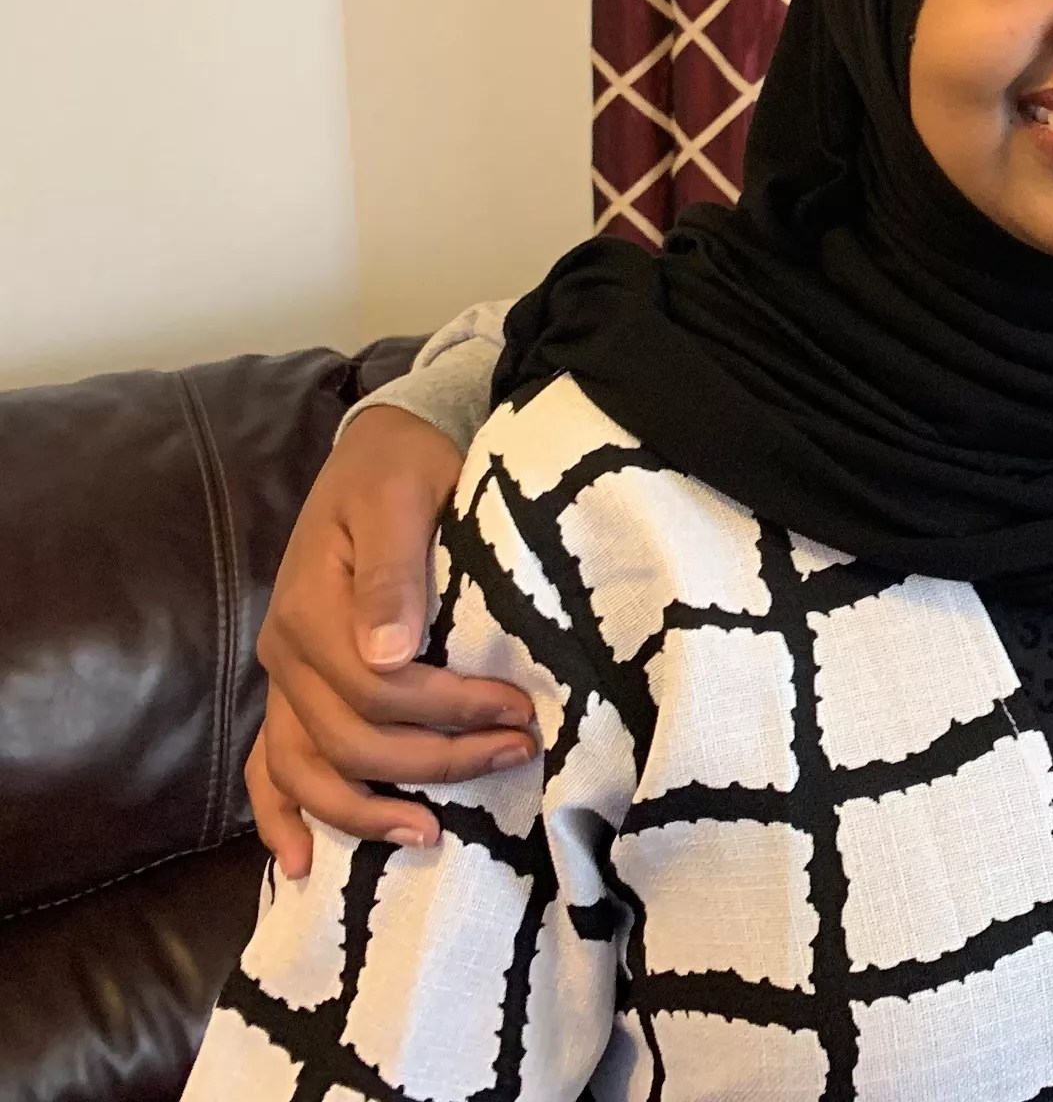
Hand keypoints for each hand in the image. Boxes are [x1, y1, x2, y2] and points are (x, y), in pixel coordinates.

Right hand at [247, 405, 539, 875]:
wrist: (378, 450)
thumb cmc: (401, 468)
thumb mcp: (404, 495)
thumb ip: (394, 571)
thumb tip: (390, 655)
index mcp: (314, 607)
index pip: (380, 690)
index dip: (452, 711)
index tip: (522, 712)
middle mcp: (287, 651)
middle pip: (352, 738)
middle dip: (436, 760)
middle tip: (515, 753)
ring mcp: (285, 674)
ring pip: (307, 768)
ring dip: (366, 810)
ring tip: (430, 834)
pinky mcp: (294, 685)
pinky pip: (269, 765)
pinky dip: (281, 816)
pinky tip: (304, 863)